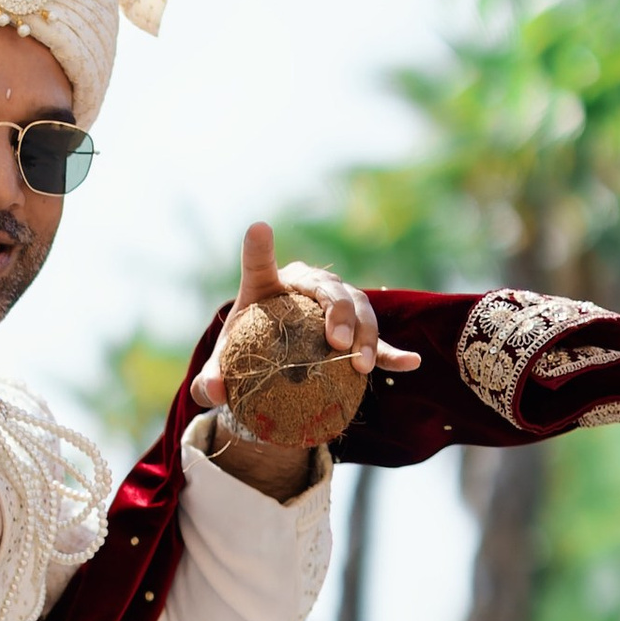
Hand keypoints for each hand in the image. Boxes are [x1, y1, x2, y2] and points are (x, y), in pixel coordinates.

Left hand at [193, 222, 420, 429]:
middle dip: (338, 311)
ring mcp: (335, 304)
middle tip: (337, 342)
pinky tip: (409, 363)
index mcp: (266, 286)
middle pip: (326, 288)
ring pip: (358, 308)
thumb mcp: (224, 368)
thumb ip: (210, 380)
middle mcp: (305, 286)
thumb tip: (212, 391)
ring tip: (362, 364)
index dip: (258, 247)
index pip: (259, 263)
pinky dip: (392, 352)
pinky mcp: (355, 331)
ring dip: (365, 334)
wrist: (271, 364)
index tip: (258, 229)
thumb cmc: (243, 354)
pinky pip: (378, 340)